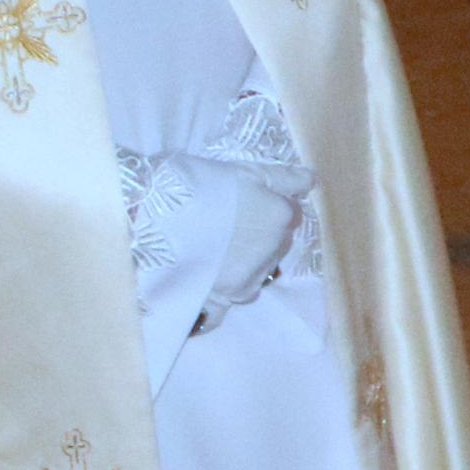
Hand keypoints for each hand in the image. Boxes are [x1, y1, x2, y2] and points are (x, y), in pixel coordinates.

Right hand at [207, 181, 305, 310]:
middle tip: (227, 224)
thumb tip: (311, 181)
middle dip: (261, 237)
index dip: (270, 207)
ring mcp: (252, 278)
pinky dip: (226, 291)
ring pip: (258, 271)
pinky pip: (235, 298)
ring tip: (213, 248)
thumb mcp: (246, 171)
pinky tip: (209, 280)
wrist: (158, 222)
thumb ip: (285, 178)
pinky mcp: (228, 299)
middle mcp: (274, 251)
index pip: (291, 214)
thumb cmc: (202, 187)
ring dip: (245, 263)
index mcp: (282, 217)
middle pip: (277, 244)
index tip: (246, 204)